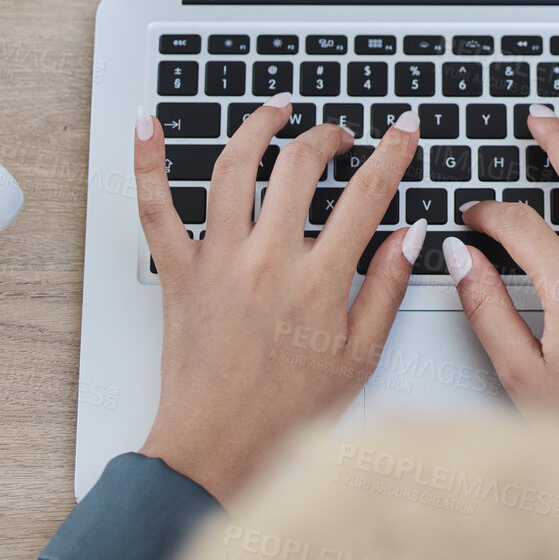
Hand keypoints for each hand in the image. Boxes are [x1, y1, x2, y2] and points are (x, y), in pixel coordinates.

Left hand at [132, 96, 425, 501]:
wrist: (217, 449)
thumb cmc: (286, 414)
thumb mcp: (360, 356)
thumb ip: (387, 287)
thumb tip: (411, 233)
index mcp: (319, 280)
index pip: (368, 194)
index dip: (393, 151)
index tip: (404, 128)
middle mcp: (268, 260)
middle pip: (300, 166)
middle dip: (327, 136)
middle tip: (340, 136)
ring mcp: (218, 260)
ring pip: (234, 168)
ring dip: (258, 126)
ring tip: (277, 110)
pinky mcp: (177, 272)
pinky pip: (154, 208)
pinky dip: (147, 161)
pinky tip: (147, 124)